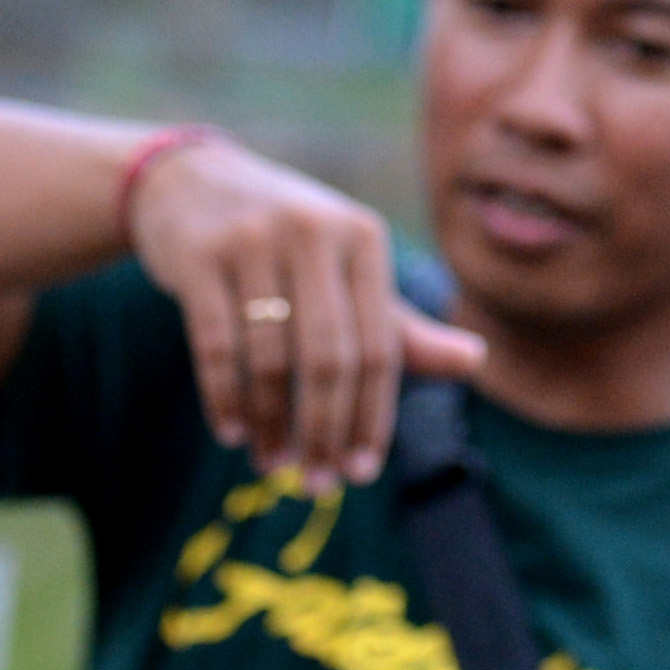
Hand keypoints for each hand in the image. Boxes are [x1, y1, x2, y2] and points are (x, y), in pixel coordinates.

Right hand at [126, 134, 485, 491]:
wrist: (192, 183)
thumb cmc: (285, 243)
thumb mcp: (347, 271)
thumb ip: (400, 325)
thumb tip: (477, 361)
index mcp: (363, 237)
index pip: (379, 347)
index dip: (371, 418)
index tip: (360, 473)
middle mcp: (314, 231)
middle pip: (328, 357)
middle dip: (323, 432)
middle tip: (315, 485)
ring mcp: (253, 239)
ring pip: (269, 357)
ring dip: (270, 424)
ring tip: (271, 465)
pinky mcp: (199, 254)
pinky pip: (215, 344)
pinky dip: (225, 397)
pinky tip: (232, 433)